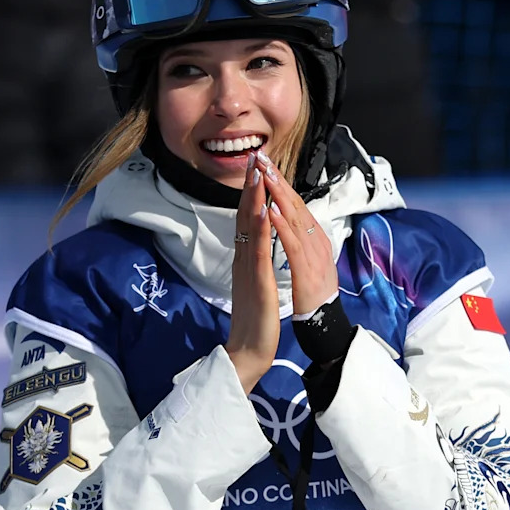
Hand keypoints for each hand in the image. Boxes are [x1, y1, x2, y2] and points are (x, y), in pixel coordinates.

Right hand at [225, 153, 279, 391]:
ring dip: (254, 199)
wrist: (248, 351)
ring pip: (251, 228)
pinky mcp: (258, 281)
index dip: (251, 193)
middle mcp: (244, 259)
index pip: (248, 220)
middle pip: (246, 216)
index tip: (256, 169)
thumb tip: (252, 243)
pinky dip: (262, 228)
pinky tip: (265, 210)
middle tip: (254, 158)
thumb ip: (252, 262)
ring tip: (258, 174)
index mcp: (245, 259)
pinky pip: (259, 251)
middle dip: (251, 186)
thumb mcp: (252, 283)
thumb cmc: (253, 320)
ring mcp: (249, 268)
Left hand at [258, 151, 338, 316]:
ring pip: (295, 218)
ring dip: (280, 194)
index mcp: (313, 238)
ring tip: (265, 174)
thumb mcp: (306, 261)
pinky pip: (293, 244)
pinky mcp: (307, 269)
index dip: (280, 183)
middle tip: (262, 157)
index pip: (295, 205)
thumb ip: (299, 240)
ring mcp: (313, 254)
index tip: (263, 164)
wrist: (322, 323)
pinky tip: (271, 211)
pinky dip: (282, 225)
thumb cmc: (312, 294)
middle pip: (296, 204)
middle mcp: (315, 241)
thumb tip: (289, 222)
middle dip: (278, 179)